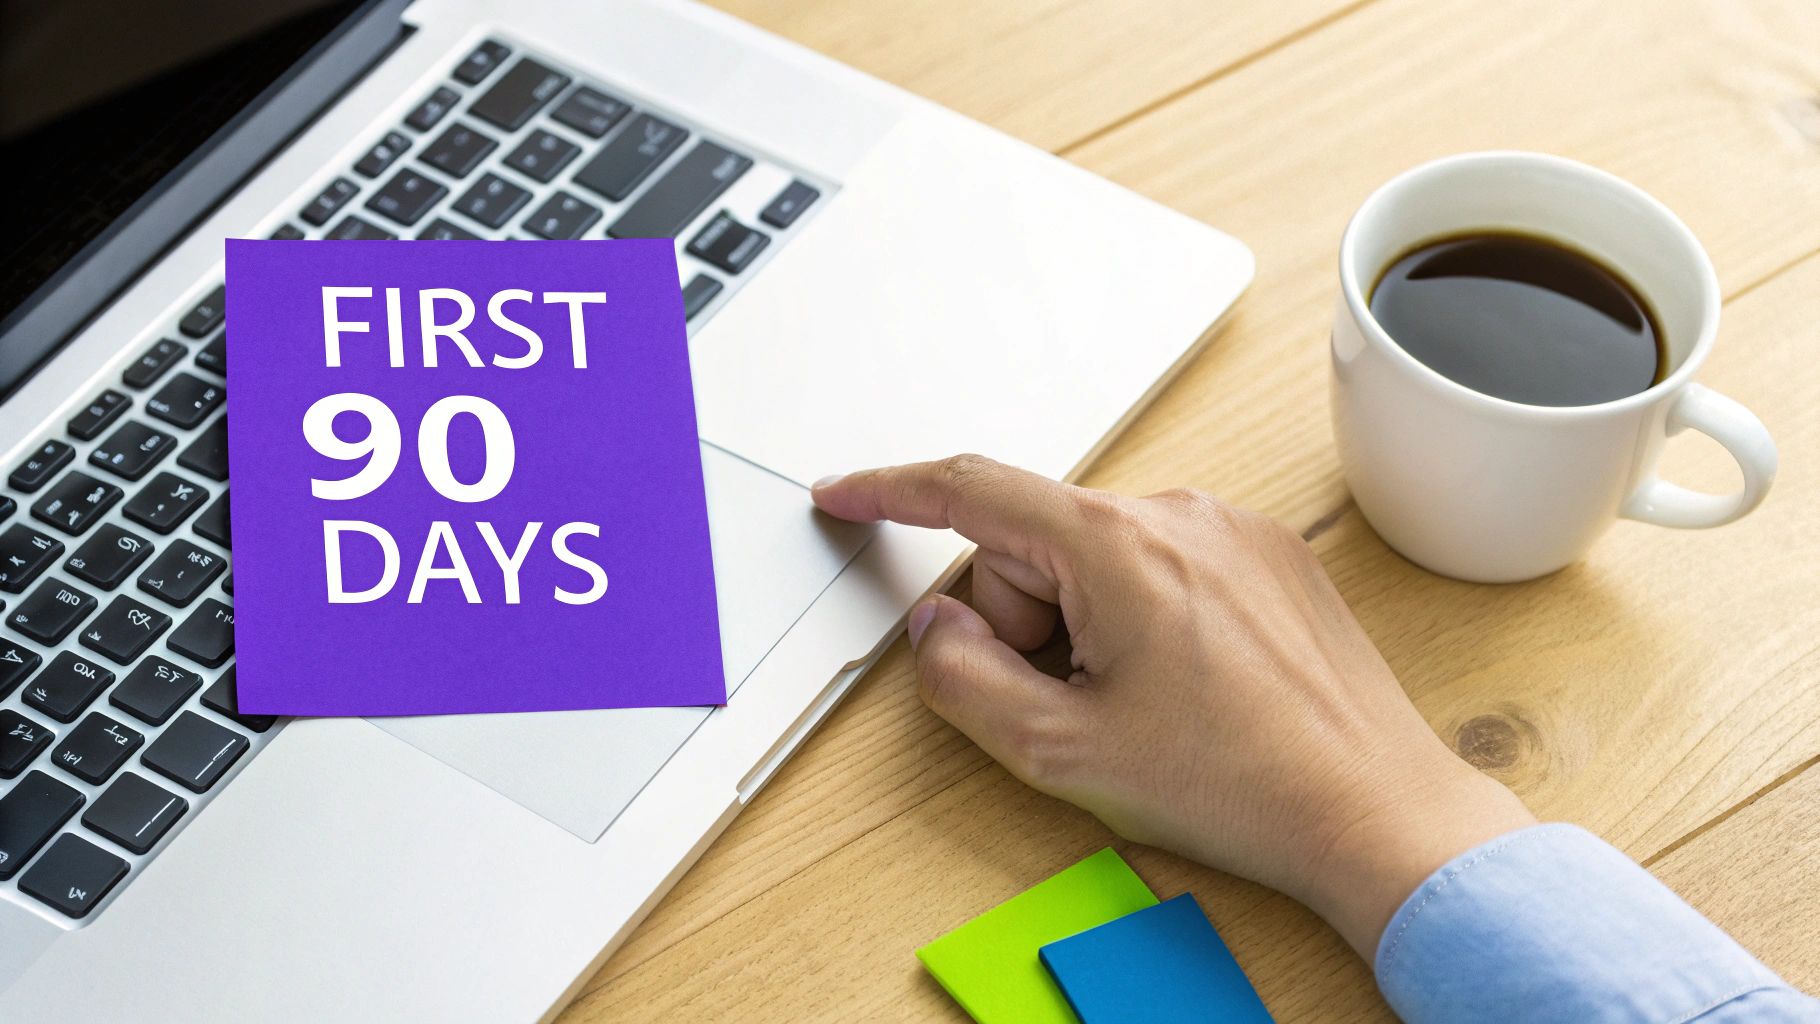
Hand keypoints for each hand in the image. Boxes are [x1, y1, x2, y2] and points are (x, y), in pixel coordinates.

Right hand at [811, 456, 1534, 957]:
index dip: (892, 492)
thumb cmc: (1240, 783)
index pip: (972, 489)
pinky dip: (1143, 619)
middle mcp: (1176, 513)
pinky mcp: (1268, 556)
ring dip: (1086, 626)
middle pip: (1035, 545)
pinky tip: (1189, 689)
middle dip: (1025, 622)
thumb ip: (963, 677)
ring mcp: (1230, 530)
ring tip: (1145, 705)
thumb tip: (937, 626)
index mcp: (1115, 546)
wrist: (1373, 810)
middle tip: (1075, 706)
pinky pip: (1161, 567)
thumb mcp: (1062, 751)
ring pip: (1098, 560)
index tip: (847, 496)